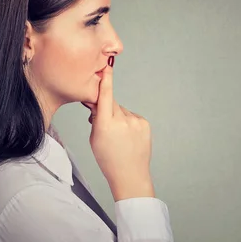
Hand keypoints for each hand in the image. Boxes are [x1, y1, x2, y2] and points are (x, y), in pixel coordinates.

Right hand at [81, 60, 154, 201]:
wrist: (130, 174)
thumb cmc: (108, 158)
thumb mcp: (95, 138)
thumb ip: (96, 118)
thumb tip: (96, 101)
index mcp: (106, 125)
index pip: (105, 97)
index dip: (106, 81)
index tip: (107, 67)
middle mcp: (122, 121)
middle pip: (111, 103)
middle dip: (106, 108)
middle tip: (104, 123)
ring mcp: (136, 122)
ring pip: (122, 110)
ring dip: (118, 117)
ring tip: (118, 136)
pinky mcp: (145, 124)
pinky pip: (132, 116)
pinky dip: (127, 122)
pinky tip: (127, 136)